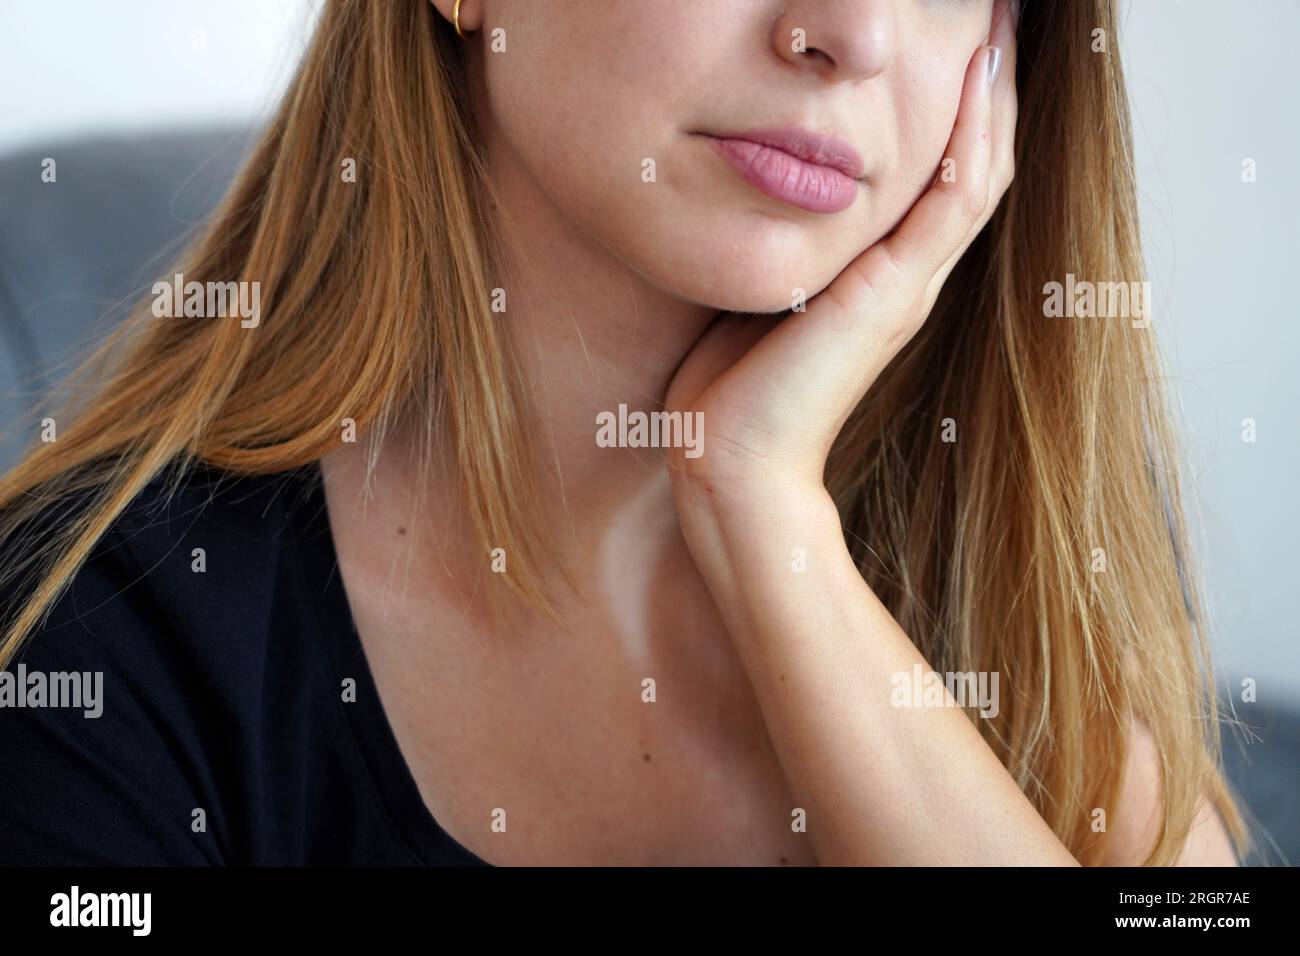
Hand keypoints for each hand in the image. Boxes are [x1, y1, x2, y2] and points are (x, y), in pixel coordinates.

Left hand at [665, 0, 1017, 509]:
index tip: (958, 42)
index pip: (938, 177)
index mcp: (880, 276)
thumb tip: (764, 196)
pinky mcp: (892, 293)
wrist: (732, 460)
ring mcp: (907, 284)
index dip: (956, 111)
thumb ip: (787, 250)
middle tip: (1000, 19)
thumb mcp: (762, 295)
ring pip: (977, 171)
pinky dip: (971, 135)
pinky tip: (977, 76)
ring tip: (1002, 27)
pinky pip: (952, 198)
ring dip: (993, 96)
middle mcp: (906, 275)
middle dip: (987, 88)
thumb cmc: (732, 387)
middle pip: (973, 163)